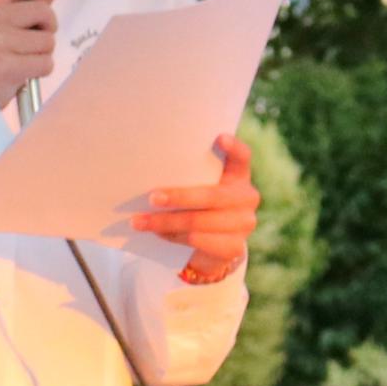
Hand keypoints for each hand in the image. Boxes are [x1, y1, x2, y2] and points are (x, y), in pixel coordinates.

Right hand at [0, 0, 68, 105]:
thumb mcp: (2, 18)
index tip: (40, 6)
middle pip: (44, 10)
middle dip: (45, 29)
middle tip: (24, 42)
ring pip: (48, 40)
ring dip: (41, 53)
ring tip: (19, 58)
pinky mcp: (4, 67)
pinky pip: (45, 63)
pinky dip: (39, 71)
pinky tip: (20, 73)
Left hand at [132, 135, 259, 284]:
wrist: (213, 248)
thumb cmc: (199, 207)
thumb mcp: (200, 188)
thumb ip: (190, 179)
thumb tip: (150, 176)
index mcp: (239, 175)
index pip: (242, 157)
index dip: (234, 148)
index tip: (219, 138)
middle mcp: (247, 197)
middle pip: (211, 196)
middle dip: (178, 197)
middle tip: (151, 198)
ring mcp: (244, 223)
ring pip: (198, 222)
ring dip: (165, 222)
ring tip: (139, 221)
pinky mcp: (234, 247)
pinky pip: (197, 240)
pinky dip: (173, 236)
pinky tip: (157, 233)